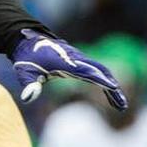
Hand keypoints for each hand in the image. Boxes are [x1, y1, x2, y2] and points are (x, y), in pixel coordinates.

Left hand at [10, 29, 126, 109]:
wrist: (28, 41)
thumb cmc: (26, 58)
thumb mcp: (24, 72)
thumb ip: (28, 84)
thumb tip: (28, 98)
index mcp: (64, 61)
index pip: (85, 70)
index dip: (99, 78)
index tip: (113, 87)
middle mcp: (76, 58)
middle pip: (100, 71)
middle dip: (112, 88)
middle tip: (122, 106)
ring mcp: (80, 59)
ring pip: (101, 71)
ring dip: (112, 87)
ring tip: (120, 106)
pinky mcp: (80, 62)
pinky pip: (97, 72)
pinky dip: (105, 83)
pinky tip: (109, 94)